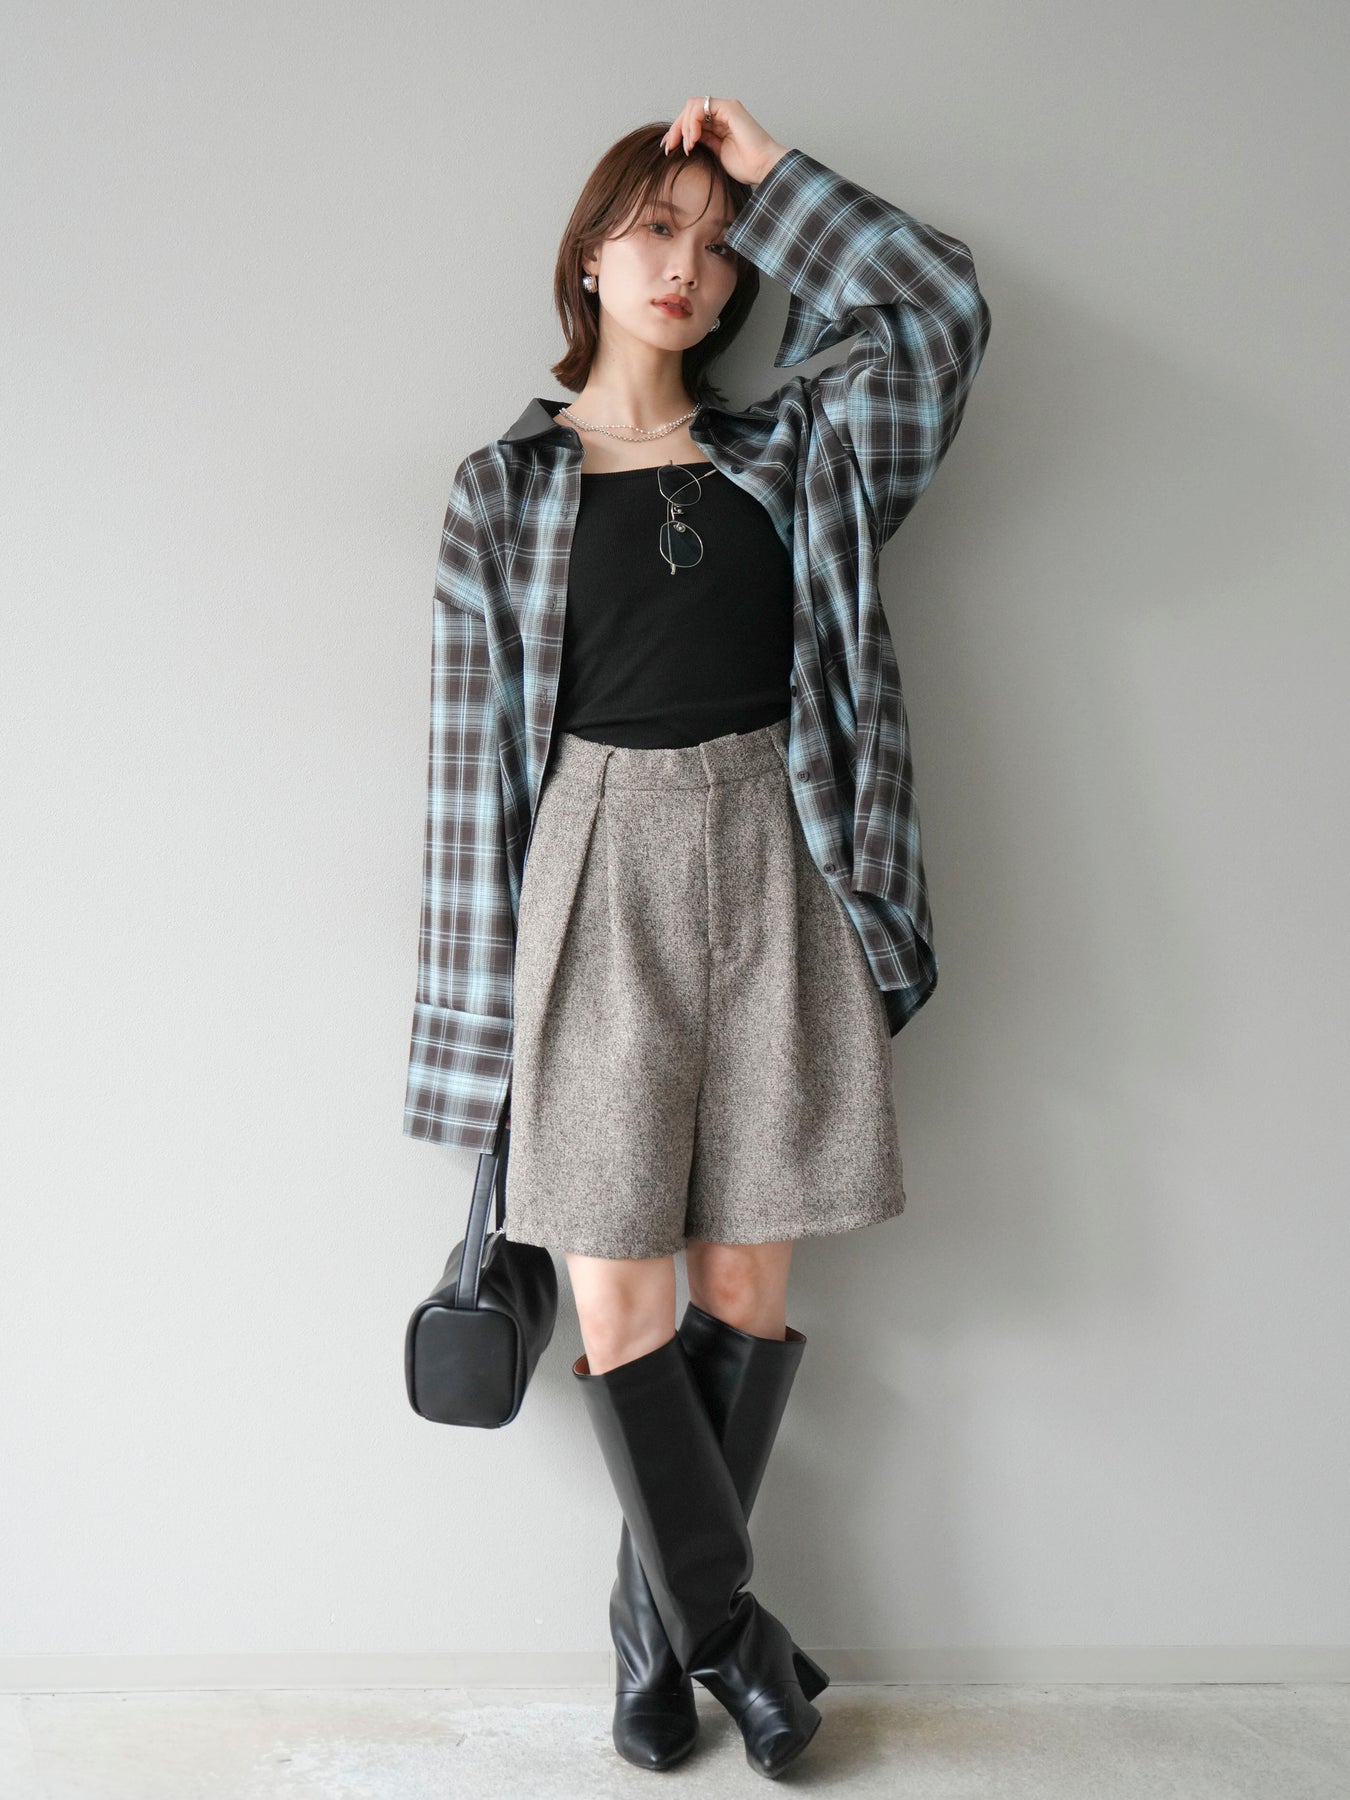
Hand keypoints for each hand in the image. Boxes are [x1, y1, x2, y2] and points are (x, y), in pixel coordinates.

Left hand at [659, 97, 788, 187]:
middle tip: (669, 147)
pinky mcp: (729, 108)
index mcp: (719, 124)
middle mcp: (722, 113)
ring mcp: (726, 109)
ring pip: (692, 106)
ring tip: (687, 147)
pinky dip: (692, 123)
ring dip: (683, 126)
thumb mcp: (716, 154)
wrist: (764, 168)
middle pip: (689, 111)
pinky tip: (693, 140)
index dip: (677, 132)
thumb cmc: (747, 166)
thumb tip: (684, 141)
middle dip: (675, 129)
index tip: (668, 148)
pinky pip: (701, 107)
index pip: (691, 120)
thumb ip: (703, 143)